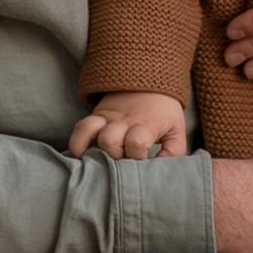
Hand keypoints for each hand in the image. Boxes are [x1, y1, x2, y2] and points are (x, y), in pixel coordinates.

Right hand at [68, 92, 189, 160]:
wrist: (150, 80)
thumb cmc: (164, 113)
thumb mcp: (176, 131)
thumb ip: (173, 153)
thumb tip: (160, 172)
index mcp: (146, 124)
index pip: (136, 143)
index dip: (137, 157)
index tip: (141, 162)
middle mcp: (124, 120)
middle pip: (111, 140)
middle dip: (115, 157)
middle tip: (122, 163)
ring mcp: (108, 117)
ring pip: (93, 132)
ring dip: (95, 151)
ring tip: (101, 163)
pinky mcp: (97, 116)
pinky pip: (81, 127)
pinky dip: (77, 142)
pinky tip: (79, 155)